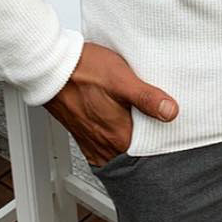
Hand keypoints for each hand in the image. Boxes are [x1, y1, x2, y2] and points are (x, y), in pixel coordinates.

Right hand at [44, 42, 177, 166]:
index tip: (172, 132)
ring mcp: (91, 141)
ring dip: (131, 142)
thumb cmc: (82, 70)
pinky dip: (115, 141)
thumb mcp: (122, 78)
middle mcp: (104, 144)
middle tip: (158, 128)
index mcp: (118, 135)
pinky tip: (119, 125)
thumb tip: (170, 112)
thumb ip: (147, 98)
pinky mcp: (82, 134)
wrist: (50, 67)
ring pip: (119, 152)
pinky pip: (104, 147)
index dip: (163, 144)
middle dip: (148, 144)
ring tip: (141, 126)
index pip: (150, 153)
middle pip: (135, 155)